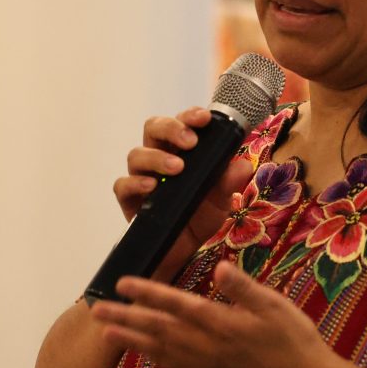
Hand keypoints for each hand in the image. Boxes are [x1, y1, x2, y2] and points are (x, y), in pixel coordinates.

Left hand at [90, 260, 337, 367]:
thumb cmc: (294, 339)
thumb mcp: (275, 306)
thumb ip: (244, 288)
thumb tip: (219, 267)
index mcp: (221, 323)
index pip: (176, 304)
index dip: (147, 293)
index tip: (122, 283)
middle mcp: (207, 345)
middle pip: (158, 329)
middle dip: (125, 317)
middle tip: (95, 309)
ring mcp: (207, 364)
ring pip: (160, 350)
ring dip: (131, 339)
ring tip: (106, 331)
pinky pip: (174, 366)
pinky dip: (153, 357)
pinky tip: (141, 352)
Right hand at [114, 107, 252, 280]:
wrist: (183, 251)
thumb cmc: (200, 215)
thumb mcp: (222, 199)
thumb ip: (229, 182)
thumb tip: (243, 165)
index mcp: (181, 150)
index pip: (181, 122)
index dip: (190, 115)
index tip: (204, 118)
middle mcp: (158, 157)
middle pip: (153, 128)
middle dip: (171, 128)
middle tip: (190, 141)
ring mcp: (141, 177)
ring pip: (136, 155)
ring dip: (156, 157)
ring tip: (177, 168)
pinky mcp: (129, 200)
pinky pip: (123, 185)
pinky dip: (135, 183)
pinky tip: (151, 187)